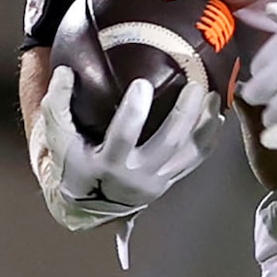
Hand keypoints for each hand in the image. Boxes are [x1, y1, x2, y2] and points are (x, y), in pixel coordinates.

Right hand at [28, 65, 222, 229]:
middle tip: (195, 83)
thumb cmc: (73, 162)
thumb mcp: (58, 138)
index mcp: (106, 163)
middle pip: (167, 142)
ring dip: (204, 123)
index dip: (133, 112)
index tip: (143, 83)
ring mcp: (157, 180)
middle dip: (184, 113)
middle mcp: (136, 176)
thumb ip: (57, 103)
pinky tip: (218, 116)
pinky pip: (196, 160)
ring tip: (214, 95)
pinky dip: (210, 138)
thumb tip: (65, 71)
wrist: (88, 205)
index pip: (122, 137)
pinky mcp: (170, 181)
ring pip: (188, 152)